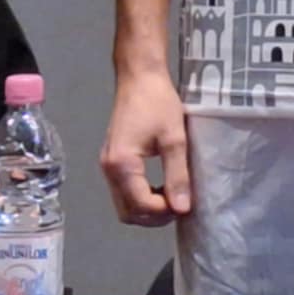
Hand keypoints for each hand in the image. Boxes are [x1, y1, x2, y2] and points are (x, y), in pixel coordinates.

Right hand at [99, 70, 191, 225]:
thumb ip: (177, 174)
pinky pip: (124, 191)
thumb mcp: (174, 138)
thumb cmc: (158, 103)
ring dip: (148, 208)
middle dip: (154, 216)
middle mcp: (108, 170)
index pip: (139, 205)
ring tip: (173, 197)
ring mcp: (107, 167)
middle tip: (180, 205)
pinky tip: (161, 187)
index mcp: (122, 165)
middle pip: (127, 212)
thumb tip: (182, 208)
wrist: (139, 78)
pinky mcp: (112, 161)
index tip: (186, 206)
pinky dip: (141, 197)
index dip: (163, 212)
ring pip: (124, 205)